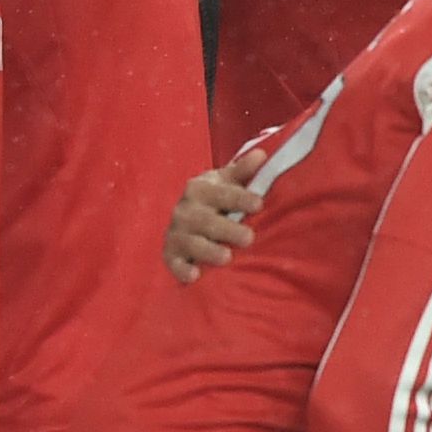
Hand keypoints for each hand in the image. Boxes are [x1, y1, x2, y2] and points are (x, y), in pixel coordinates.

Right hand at [163, 162, 262, 278]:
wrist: (187, 218)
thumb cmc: (216, 199)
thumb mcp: (227, 182)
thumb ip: (243, 171)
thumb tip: (262, 154)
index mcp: (200, 188)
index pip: (221, 193)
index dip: (240, 198)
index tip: (259, 204)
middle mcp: (185, 209)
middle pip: (206, 220)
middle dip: (227, 229)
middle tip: (249, 238)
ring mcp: (176, 232)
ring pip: (191, 242)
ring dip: (208, 251)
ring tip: (226, 258)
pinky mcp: (170, 254)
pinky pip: (174, 263)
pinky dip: (182, 270)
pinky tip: (194, 276)